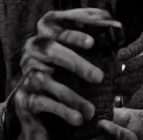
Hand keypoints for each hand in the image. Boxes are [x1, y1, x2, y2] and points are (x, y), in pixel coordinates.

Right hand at [12, 8, 121, 139]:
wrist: (42, 108)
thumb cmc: (66, 77)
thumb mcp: (79, 61)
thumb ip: (96, 49)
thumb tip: (118, 52)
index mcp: (47, 35)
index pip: (55, 24)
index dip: (72, 30)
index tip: (92, 42)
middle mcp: (33, 51)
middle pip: (50, 50)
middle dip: (76, 63)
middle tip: (99, 78)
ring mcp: (26, 74)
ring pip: (45, 79)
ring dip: (71, 95)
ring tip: (90, 110)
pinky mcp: (24, 98)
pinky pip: (42, 102)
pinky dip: (62, 110)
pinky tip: (77, 118)